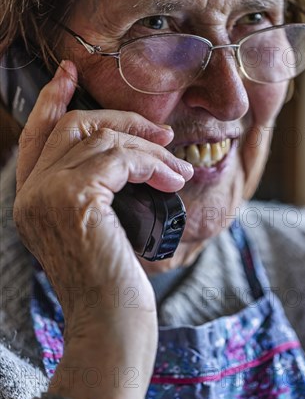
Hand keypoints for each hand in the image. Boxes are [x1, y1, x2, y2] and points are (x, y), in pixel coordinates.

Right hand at [14, 61, 192, 398]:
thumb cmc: (111, 280)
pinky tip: (173, 179)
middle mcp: (30, 193)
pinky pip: (120, 159)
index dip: (52, 100)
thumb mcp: (96, 227)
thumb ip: (93, 190)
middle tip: (161, 132)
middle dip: (122, 121)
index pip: (36, 135)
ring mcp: (48, 195)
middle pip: (73, 126)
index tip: (70, 73)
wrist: (111, 324)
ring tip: (178, 166)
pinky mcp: (75, 199)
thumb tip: (125, 155)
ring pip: (102, 140)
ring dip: (149, 148)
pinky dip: (153, 163)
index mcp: (31, 198)